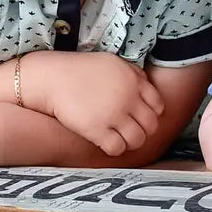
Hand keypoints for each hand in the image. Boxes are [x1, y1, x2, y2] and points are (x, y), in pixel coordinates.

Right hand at [32, 53, 164, 156]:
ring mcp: (113, 115)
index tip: (141, 118)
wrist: (53, 78)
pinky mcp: (97, 130)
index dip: (152, 115)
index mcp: (134, 81)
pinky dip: (114, 148)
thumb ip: (133, 74)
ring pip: (137, 140)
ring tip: (120, 139)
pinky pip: (117, 148)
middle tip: (132, 132)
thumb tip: (146, 85)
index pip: (158, 106)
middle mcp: (128, 98)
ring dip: (131, 143)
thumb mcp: (113, 63)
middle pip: (151, 125)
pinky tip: (106, 142)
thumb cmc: (81, 69)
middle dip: (144, 131)